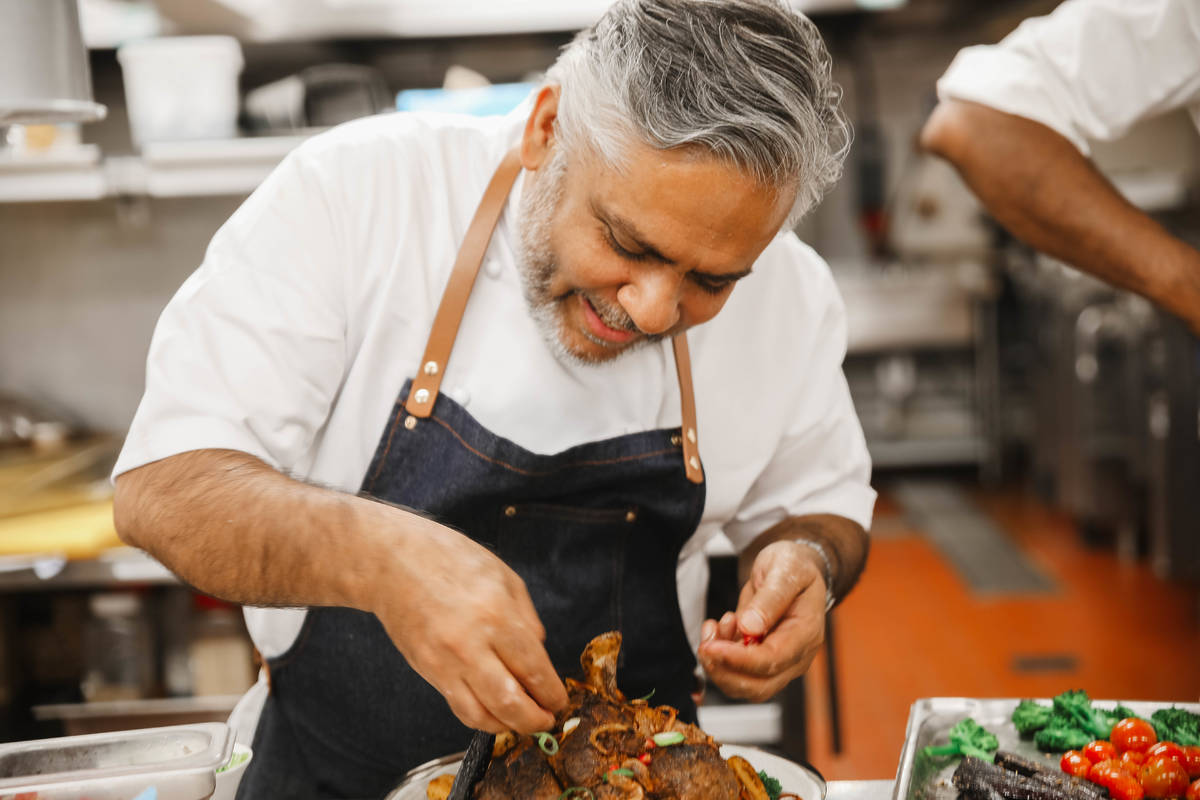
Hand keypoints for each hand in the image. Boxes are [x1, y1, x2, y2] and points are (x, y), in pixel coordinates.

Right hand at [369, 512, 567, 732]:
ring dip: (509, 726)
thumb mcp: (503, 575)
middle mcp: (471, 644)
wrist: (391, 562)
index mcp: (496, 614)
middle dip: (535, 719)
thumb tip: (540, 650)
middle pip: (510, 702)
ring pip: (482, 714)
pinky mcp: (427, 670)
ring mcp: (445, 662)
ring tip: (524, 722)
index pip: (534, 669)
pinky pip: (459, 707)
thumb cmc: (448, 558)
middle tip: (547, 719)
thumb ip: (526, 617)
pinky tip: (495, 714)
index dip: (552, 692)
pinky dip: (481, 719)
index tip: (560, 700)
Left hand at [696, 540, 826, 701]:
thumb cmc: (793, 565)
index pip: (772, 661)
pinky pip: (737, 671)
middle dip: (725, 671)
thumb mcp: (784, 569)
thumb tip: (750, 628)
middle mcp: (795, 656)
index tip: (712, 648)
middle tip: (705, 646)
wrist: (792, 568)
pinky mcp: (761, 660)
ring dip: (719, 665)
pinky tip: (717, 628)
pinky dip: (719, 656)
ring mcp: (779, 661)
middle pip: (759, 686)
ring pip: (745, 685)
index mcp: (806, 633)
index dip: (740, 660)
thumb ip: (770, 598)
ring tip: (713, 628)